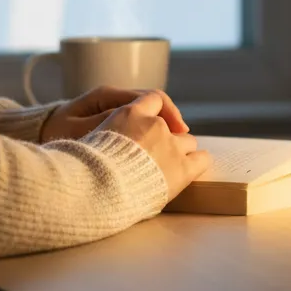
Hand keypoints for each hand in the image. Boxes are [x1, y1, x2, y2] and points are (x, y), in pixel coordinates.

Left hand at [40, 85, 189, 143]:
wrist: (36, 134)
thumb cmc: (56, 134)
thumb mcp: (81, 131)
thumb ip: (108, 126)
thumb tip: (137, 125)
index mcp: (108, 96)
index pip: (151, 96)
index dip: (170, 113)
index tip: (181, 132)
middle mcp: (113, 97)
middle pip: (153, 103)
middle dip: (171, 121)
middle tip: (184, 144)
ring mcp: (111, 107)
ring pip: (147, 113)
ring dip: (162, 128)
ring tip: (173, 149)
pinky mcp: (109, 119)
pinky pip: (136, 122)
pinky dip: (150, 133)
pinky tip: (155, 150)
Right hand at [94, 91, 212, 199]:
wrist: (97, 191)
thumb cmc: (88, 170)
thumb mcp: (92, 138)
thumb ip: (113, 132)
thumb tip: (118, 140)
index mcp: (130, 114)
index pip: (154, 99)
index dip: (157, 113)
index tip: (155, 124)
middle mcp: (154, 125)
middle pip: (172, 125)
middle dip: (168, 138)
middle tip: (157, 156)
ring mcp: (170, 146)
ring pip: (189, 142)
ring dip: (181, 152)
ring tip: (169, 168)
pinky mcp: (182, 169)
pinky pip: (202, 159)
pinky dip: (197, 162)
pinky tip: (190, 169)